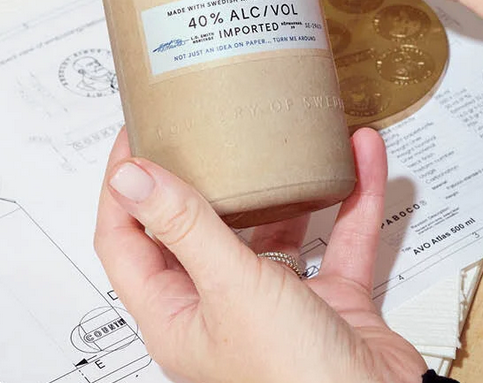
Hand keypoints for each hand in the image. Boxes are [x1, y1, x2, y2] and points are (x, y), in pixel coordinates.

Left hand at [95, 127, 425, 382]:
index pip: (125, 241)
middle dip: (198, 174)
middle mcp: (220, 307)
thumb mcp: (232, 290)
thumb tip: (131, 177)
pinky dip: (350, 198)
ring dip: (283, 184)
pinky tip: (360, 158)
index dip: (123, 187)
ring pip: (270, 227)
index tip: (135, 133)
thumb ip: (185, 228)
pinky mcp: (329, 300)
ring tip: (279, 138)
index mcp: (176, 315)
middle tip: (199, 125)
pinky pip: (337, 237)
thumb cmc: (297, 382)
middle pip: (194, 227)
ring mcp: (276, 303)